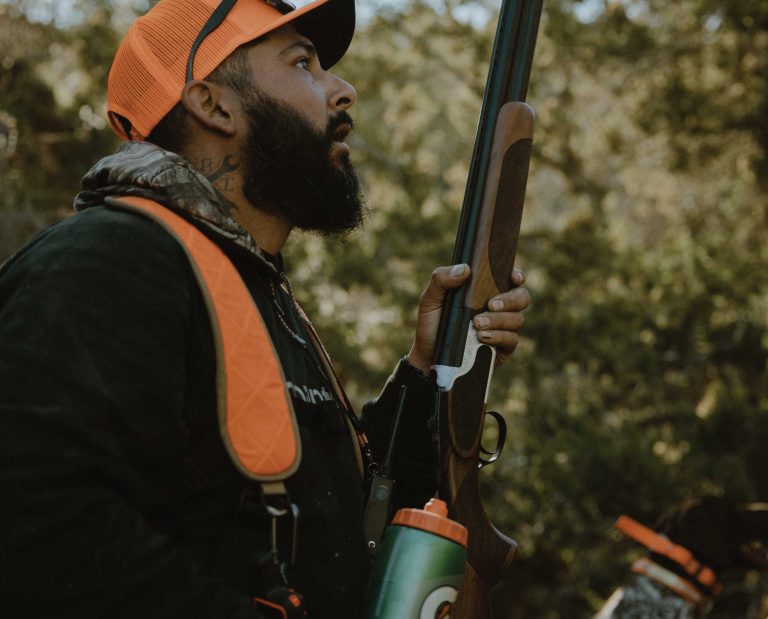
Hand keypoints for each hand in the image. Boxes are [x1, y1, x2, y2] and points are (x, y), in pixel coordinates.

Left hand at [406, 264, 529, 372]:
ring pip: (518, 319)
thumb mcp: (430, 299)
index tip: (514, 277)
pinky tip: (482, 337)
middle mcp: (498, 309)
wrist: (429, 357)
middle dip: (510, 299)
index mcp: (485, 292)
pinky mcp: (502, 349)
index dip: (517, 276)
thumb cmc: (432, 325)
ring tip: (477, 324)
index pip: (510, 279)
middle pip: (522, 298)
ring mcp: (502, 329)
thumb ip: (441, 279)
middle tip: (491, 304)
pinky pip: (512, 340)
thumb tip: (465, 269)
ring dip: (500, 320)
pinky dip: (499, 336)